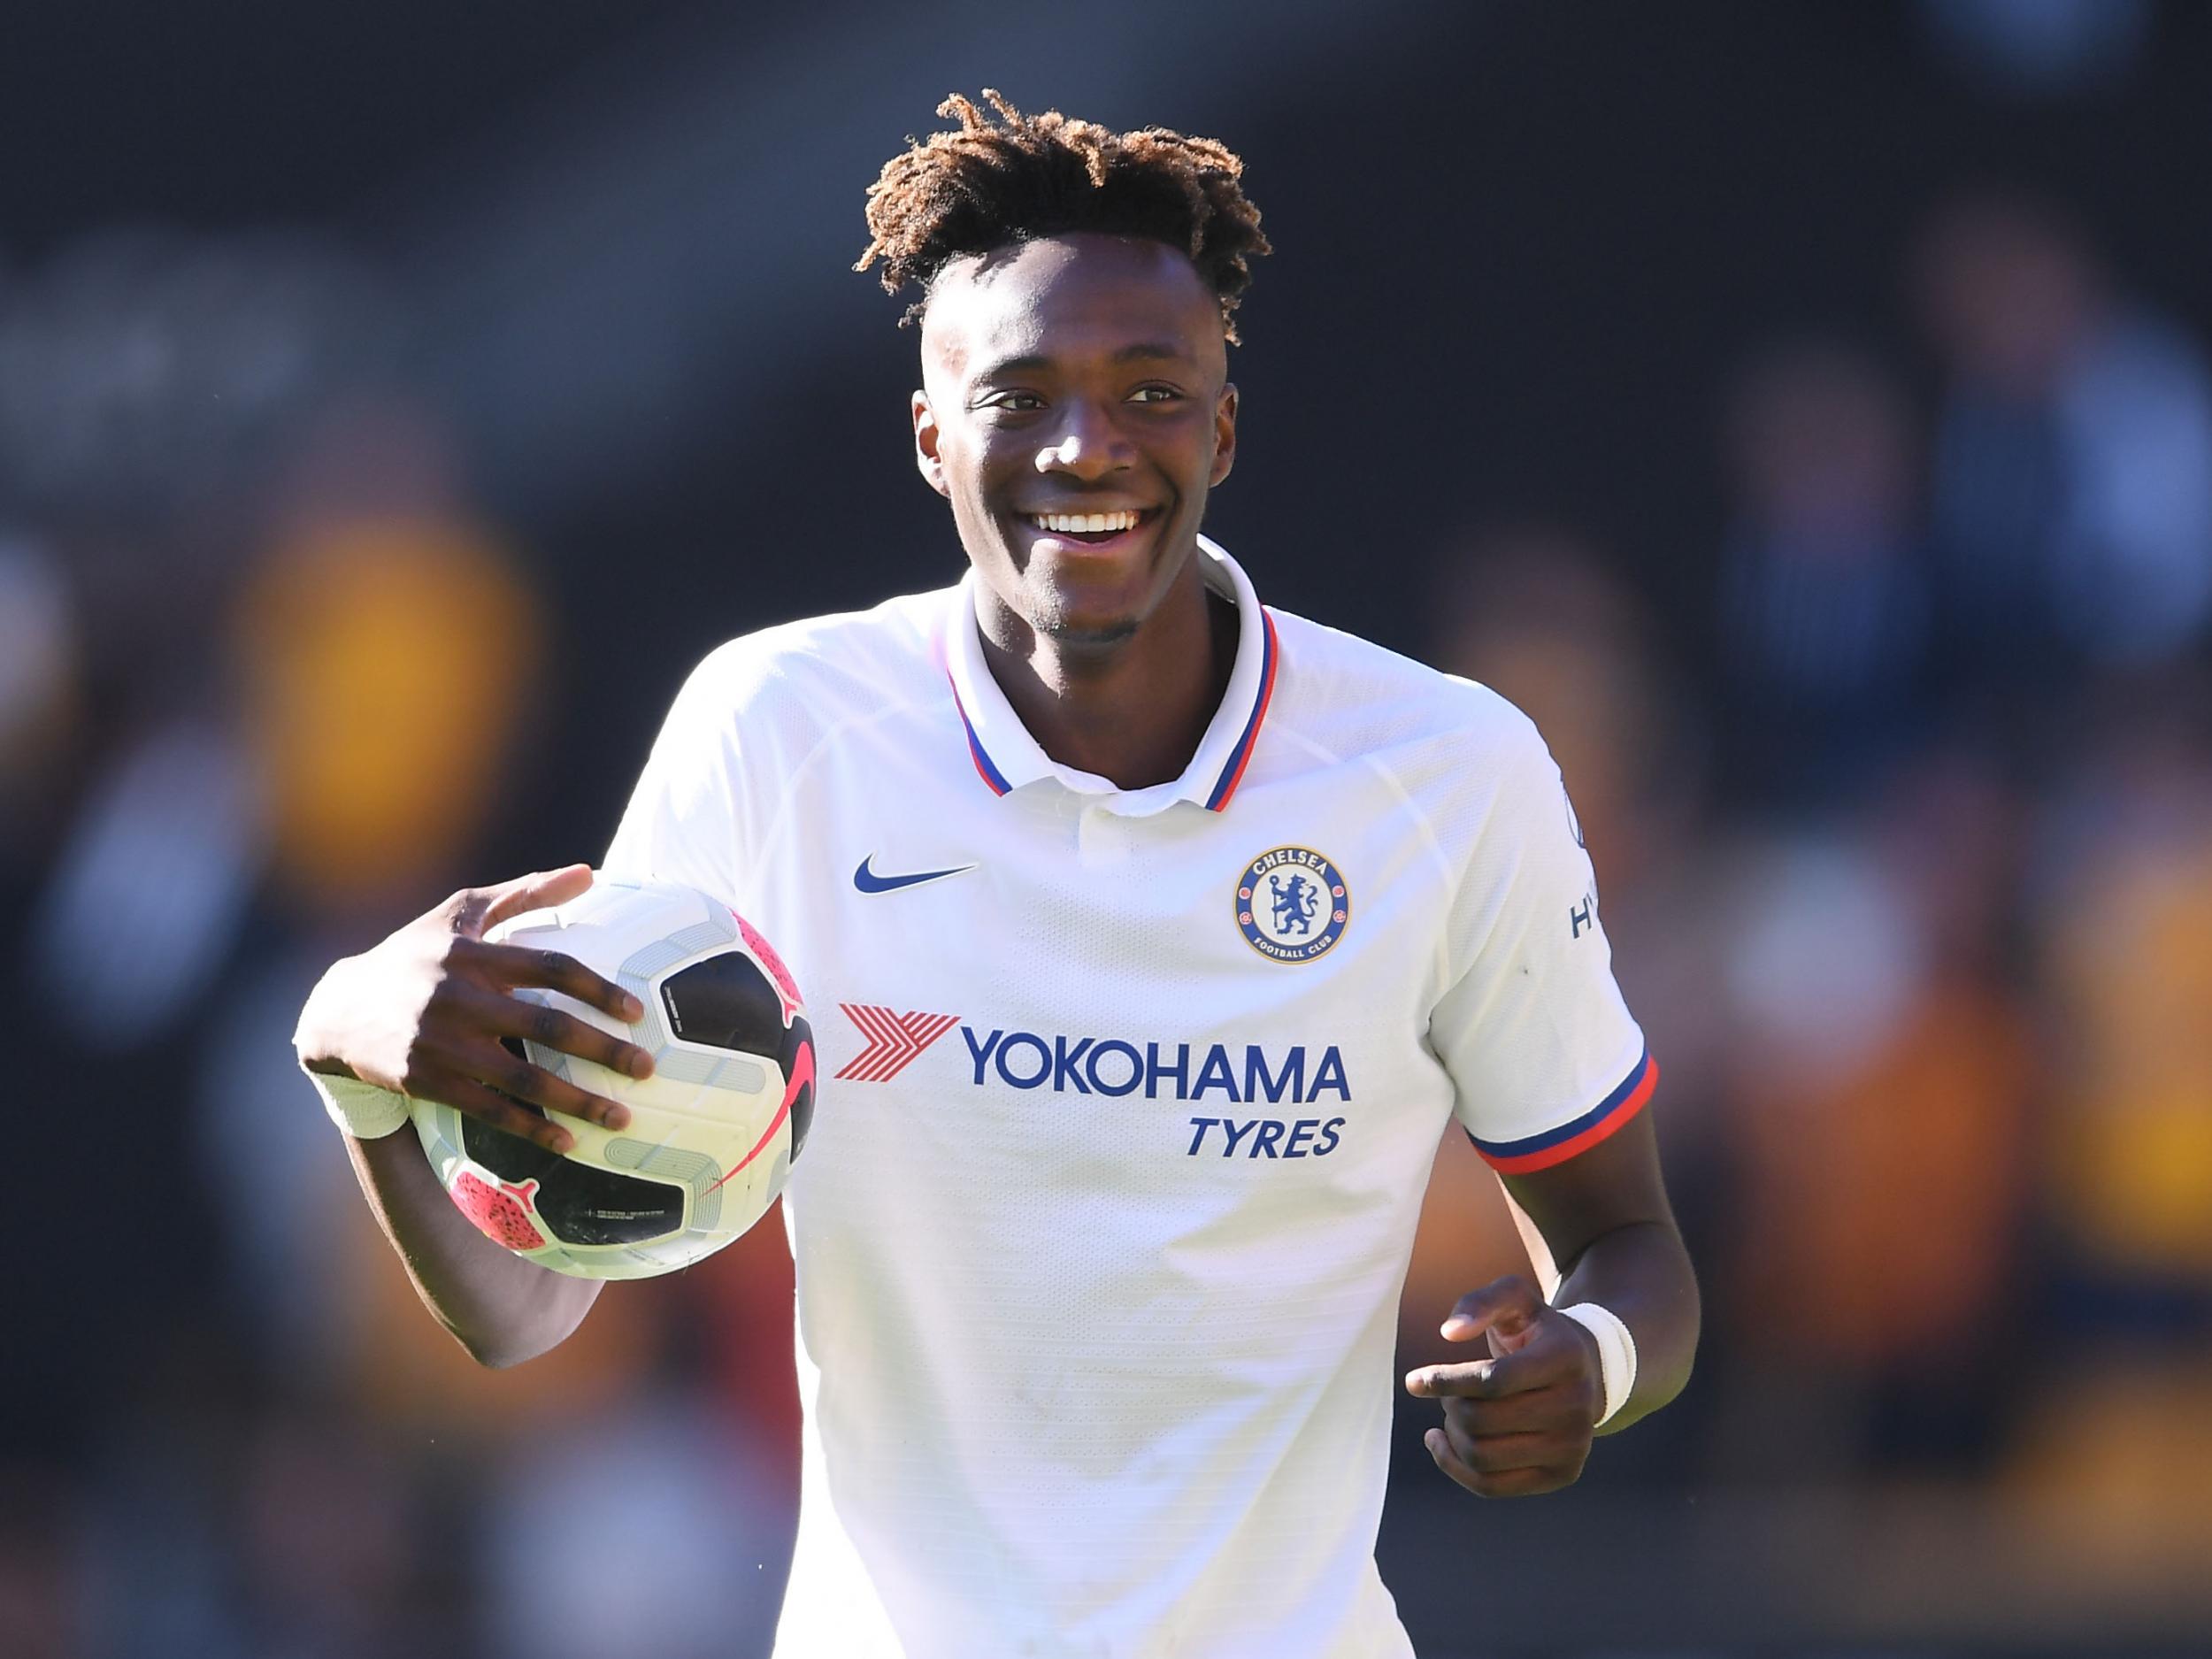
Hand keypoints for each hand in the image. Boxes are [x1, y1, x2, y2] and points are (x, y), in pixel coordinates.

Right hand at [294, 865, 654, 1153]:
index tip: (637, 1012)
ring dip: (576, 1101)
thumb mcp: (462, 912)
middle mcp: (459, 997)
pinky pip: (489, 1109)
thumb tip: (590, 872)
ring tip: (621, 1119)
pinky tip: (568, 1142)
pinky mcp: (425, 1081)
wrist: (338, 1008)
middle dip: (603, 1050)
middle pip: (546, 1025)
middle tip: (647, 1069)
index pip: (551, 967)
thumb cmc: (416, 953)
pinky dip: (530, 1127)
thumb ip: (526, 892)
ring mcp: (441, 1043)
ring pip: (522, 1077)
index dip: (598, 989)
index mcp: (475, 953)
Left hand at [1403, 1273, 1603, 1497]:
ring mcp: (1574, 1446)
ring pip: (1483, 1457)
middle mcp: (1578, 1406)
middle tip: (1445, 1392)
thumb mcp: (1514, 1299)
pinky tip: (1442, 1442)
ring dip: (1451, 1435)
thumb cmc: (1536, 1332)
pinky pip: (1491, 1486)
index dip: (1446, 1381)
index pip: (1493, 1380)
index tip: (1414, 1381)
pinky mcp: (1563, 1474)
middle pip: (1482, 1420)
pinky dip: (1455, 1467)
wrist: (1586, 1371)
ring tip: (1450, 1414)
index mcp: (1565, 1358)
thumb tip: (1449, 1333)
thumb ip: (1480, 1303)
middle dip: (1450, 1405)